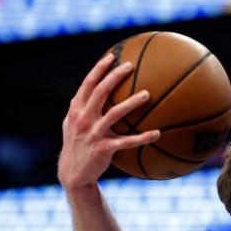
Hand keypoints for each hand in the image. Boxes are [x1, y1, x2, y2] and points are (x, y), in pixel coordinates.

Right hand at [58, 54, 160, 188]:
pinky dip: (143, 137)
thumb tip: (94, 90)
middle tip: (130, 66)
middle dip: (115, 77)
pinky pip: (127, 141)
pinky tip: (157, 133)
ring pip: (115, 113)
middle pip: (100, 92)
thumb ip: (81, 108)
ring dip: (132, 102)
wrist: (74, 173)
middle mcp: (83, 119)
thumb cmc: (77, 146)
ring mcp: (93, 133)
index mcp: (76, 110)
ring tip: (147, 94)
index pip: (87, 84)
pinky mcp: (103, 149)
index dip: (98, 69)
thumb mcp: (73, 124)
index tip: (112, 57)